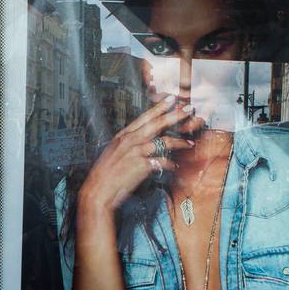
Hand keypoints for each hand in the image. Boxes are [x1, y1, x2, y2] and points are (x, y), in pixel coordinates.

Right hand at [78, 96, 200, 214]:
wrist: (98, 190)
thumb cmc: (105, 174)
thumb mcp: (113, 152)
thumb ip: (127, 144)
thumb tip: (142, 139)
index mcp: (123, 135)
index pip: (144, 117)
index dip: (159, 107)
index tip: (171, 99)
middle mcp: (130, 140)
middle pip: (157, 123)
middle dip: (175, 115)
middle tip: (189, 109)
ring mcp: (136, 152)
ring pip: (164, 141)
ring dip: (180, 142)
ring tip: (190, 143)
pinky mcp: (142, 165)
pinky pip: (163, 161)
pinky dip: (171, 164)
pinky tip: (175, 166)